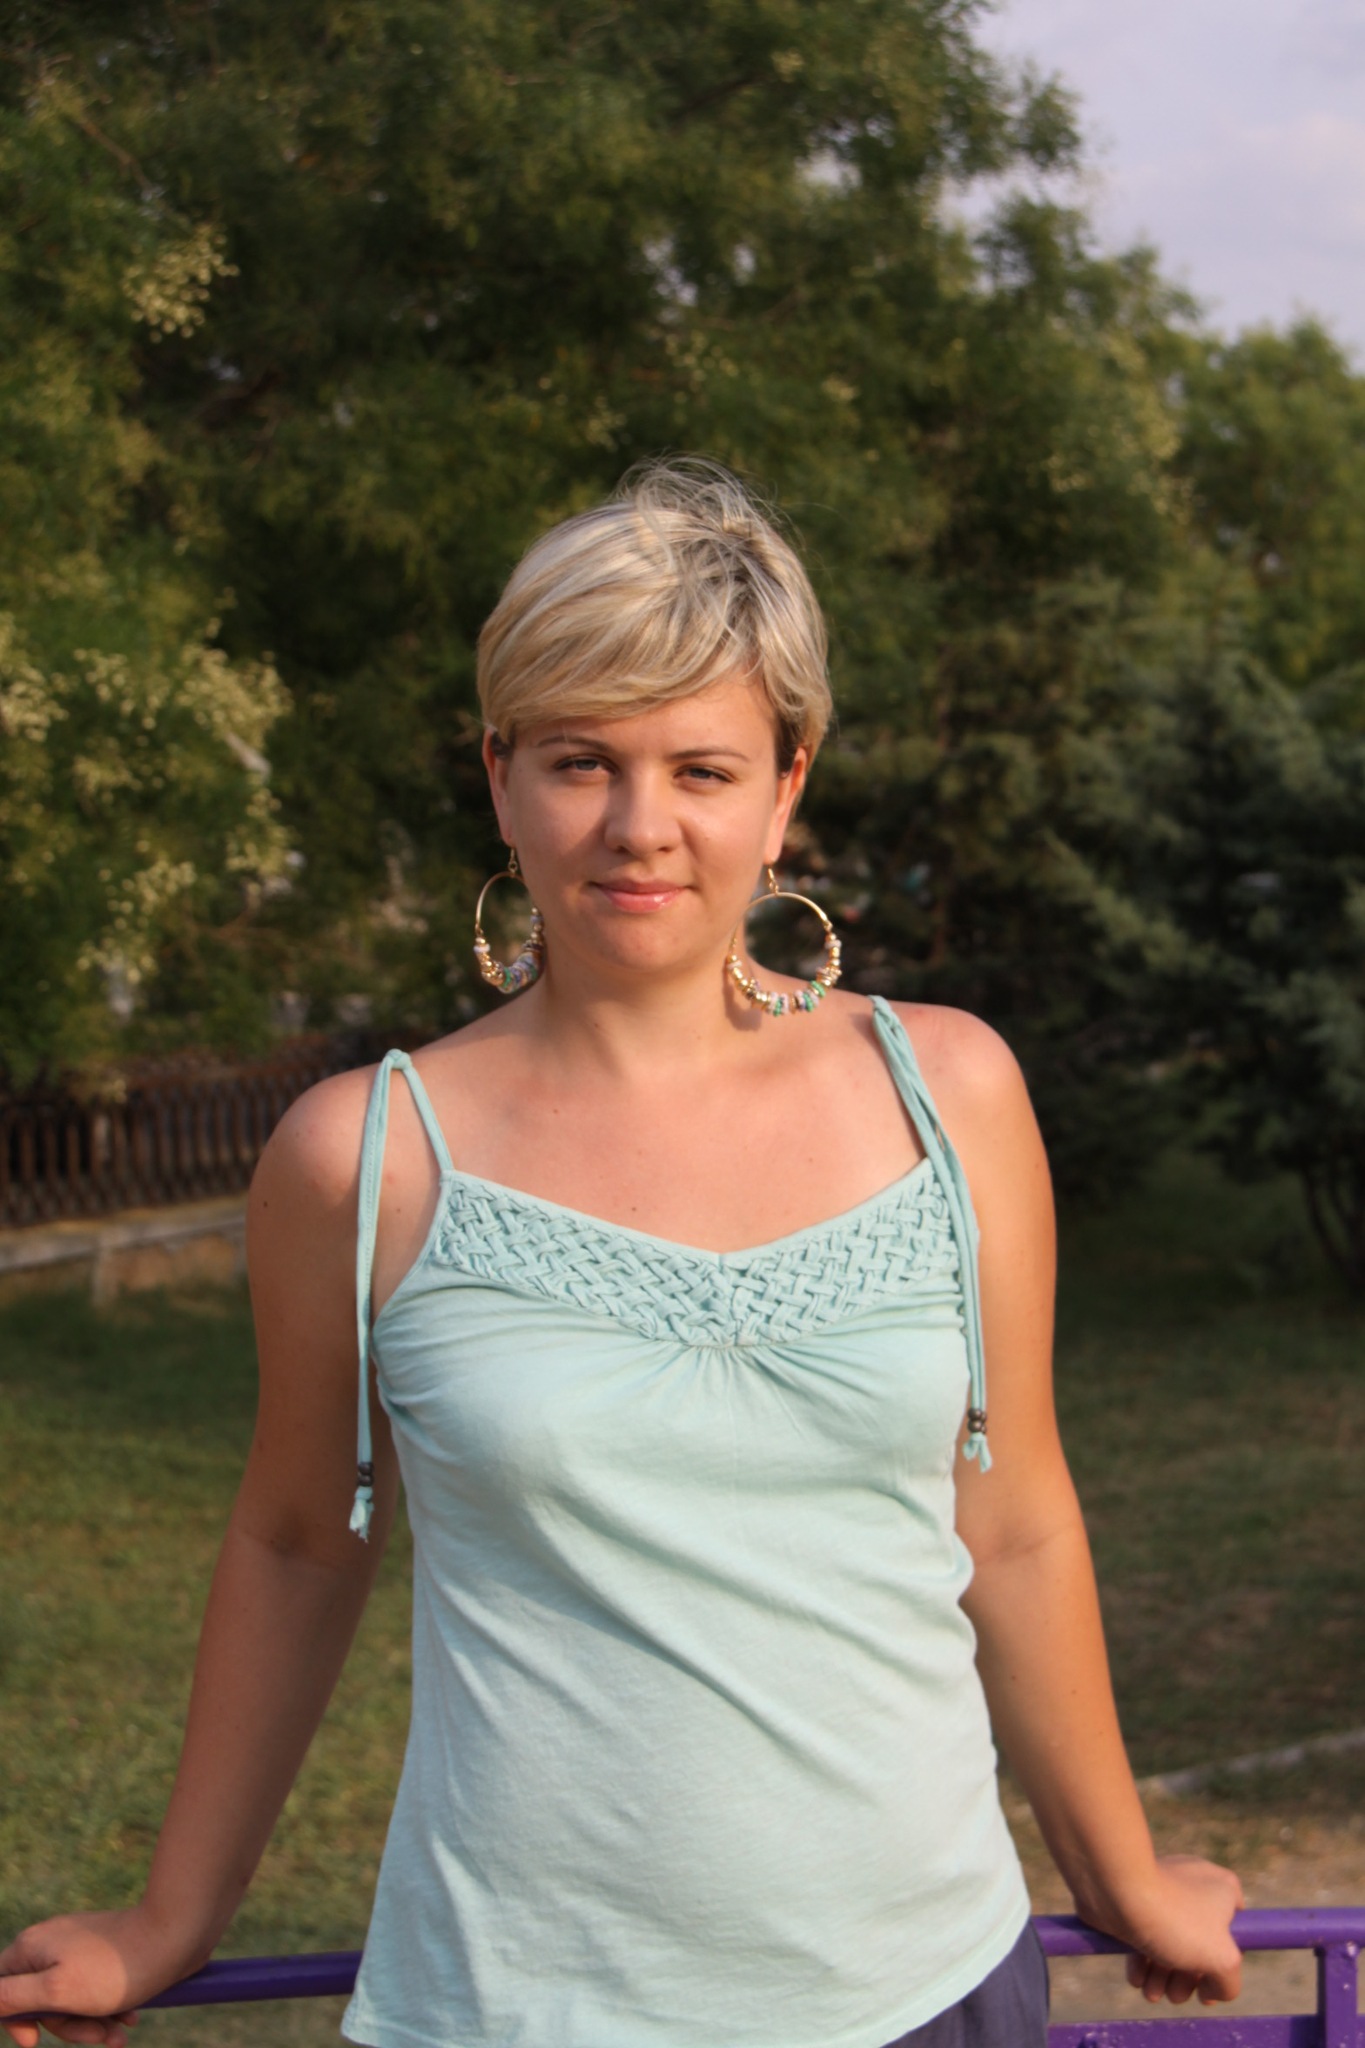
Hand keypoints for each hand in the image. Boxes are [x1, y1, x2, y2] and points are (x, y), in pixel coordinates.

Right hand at [0, 1908, 184, 2047]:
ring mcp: (79, 1948)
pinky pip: (95, 1991)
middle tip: (98, 2036)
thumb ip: (12, 1997)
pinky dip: (109, 2008)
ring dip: (94, 2023)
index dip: (14, 2020)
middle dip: (68, 2027)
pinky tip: (130, 2018)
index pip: (1, 1990)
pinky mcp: (105, 1955)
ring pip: (71, 2000)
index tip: (34, 2042)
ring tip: (121, 2033)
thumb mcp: (55, 1991)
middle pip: (39, 2002)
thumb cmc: (113, 1968)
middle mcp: (51, 1944)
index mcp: (32, 1948)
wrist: (174, 1935)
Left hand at [1107, 1855, 1244, 2005]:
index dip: (1225, 1962)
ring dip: (1162, 1978)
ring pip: (1170, 1944)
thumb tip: (1211, 1990)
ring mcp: (1163, 1892)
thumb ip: (1229, 1982)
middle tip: (1174, 1995)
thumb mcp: (1223, 1960)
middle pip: (1200, 1945)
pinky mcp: (1135, 1900)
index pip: (1237, 1930)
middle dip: (1186, 1979)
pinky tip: (1137, 1980)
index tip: (1209, 1984)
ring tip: (1151, 1994)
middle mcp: (1195, 1886)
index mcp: (1223, 1889)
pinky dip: (1142, 1962)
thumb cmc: (1176, 1919)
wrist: (1115, 1890)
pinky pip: (1144, 1936)